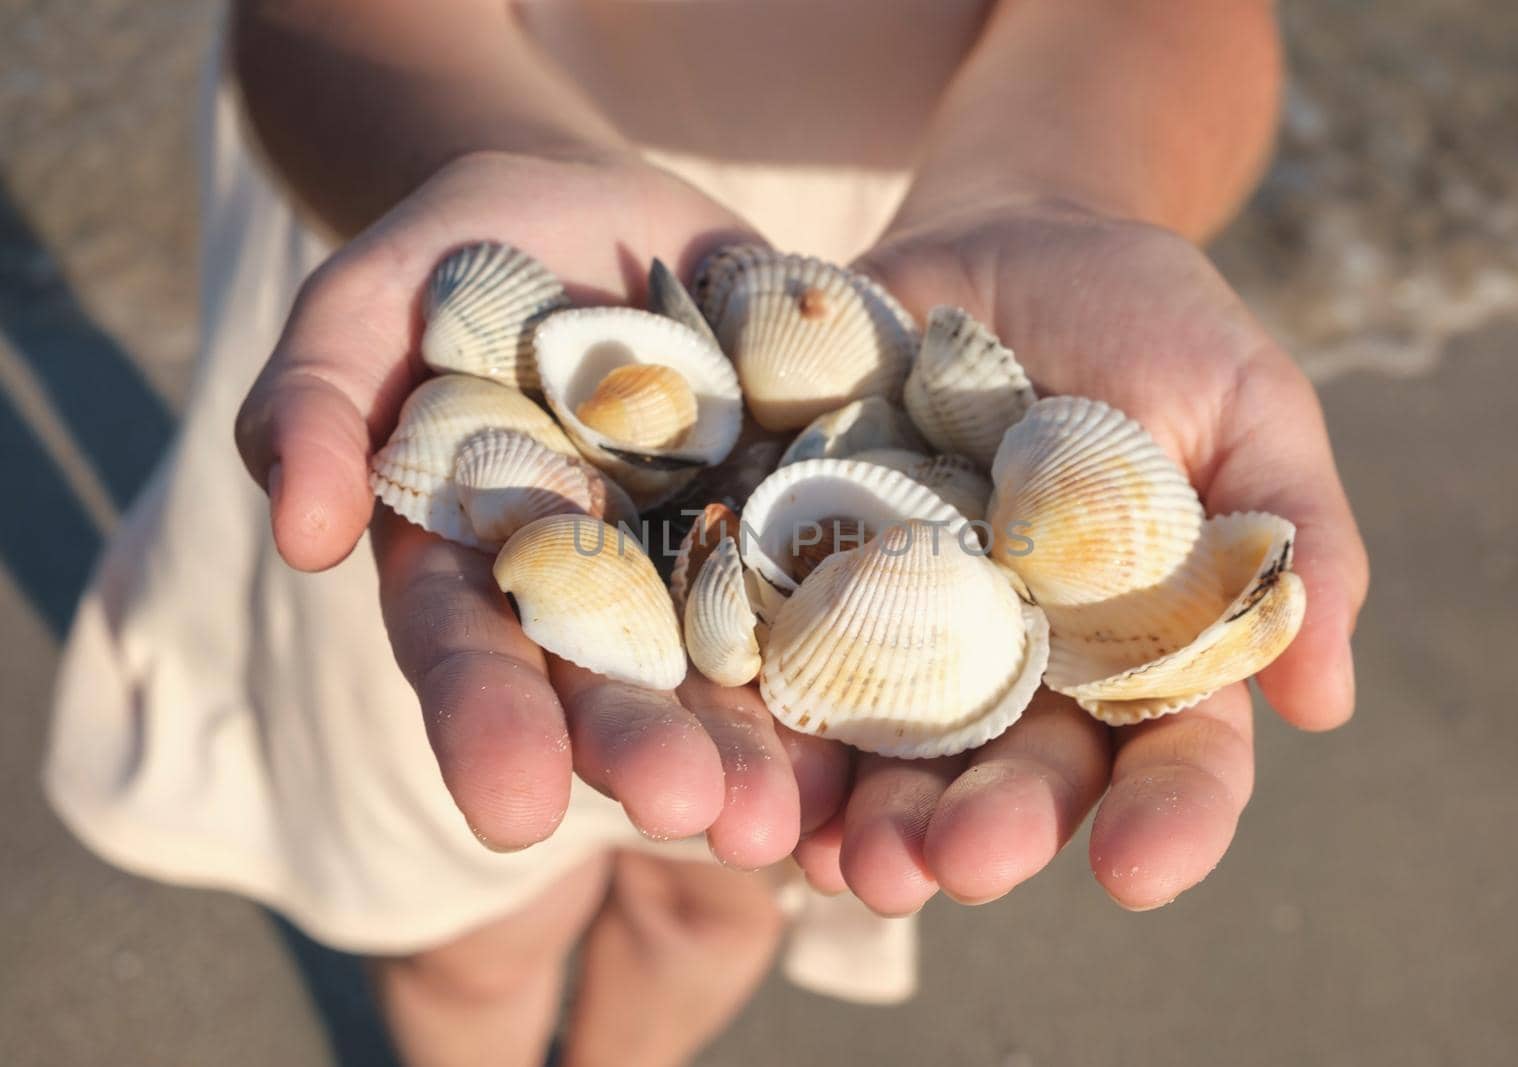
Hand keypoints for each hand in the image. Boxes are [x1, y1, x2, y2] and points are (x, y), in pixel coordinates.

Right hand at [236, 151, 847, 861]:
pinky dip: (860, 655)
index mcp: (474, 564)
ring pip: (729, 671)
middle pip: (612, 687)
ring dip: (763, 748)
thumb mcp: (375, 292)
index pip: (468, 654)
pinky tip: (903, 717)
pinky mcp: (793, 528)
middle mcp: (590, 596)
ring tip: (801, 813)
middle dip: (649, 755)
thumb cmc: (466, 255)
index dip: (488, 726)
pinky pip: (832, 593)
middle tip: (701, 816)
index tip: (514, 812)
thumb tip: (301, 531)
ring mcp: (699, 570)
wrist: (611, 222)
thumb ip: (317, 393)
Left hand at [786, 200, 1368, 912]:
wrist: (1007, 236)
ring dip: (864, 811)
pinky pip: (778, 654)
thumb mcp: (1244, 403)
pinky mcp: (806, 567)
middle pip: (1014, 770)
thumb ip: (1291, 537)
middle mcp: (1019, 665)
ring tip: (843, 860)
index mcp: (1136, 648)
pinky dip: (759, 717)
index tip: (1140, 871)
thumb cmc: (1148, 323)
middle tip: (956, 863)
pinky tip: (743, 768)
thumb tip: (1322, 701)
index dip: (1165, 818)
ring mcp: (907, 625)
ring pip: (890, 747)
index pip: (1168, 755)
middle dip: (990, 824)